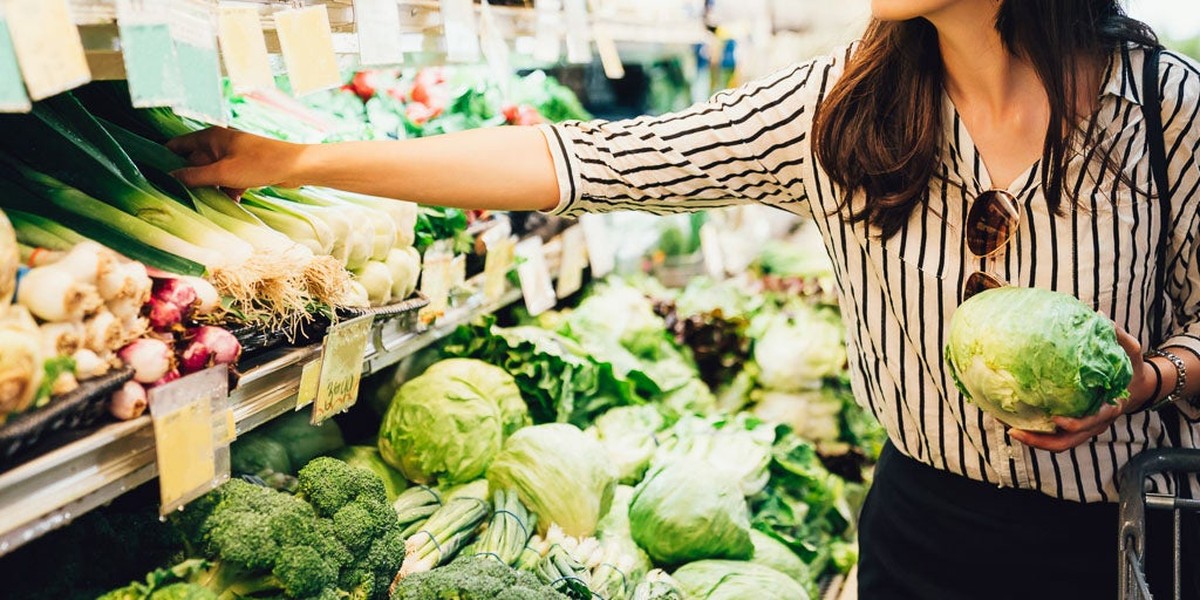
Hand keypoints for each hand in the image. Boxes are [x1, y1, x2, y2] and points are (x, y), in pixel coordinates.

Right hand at [165, 127, 308, 197]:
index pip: (178, 145)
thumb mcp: (223, 173)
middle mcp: (219, 143)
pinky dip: (228, 191)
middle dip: (189, 179)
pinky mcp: (245, 168)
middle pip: (194, 162)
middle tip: (176, 197)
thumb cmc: (259, 164)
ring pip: (211, 174)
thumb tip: (169, 178)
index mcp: (210, 137)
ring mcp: (233, 156)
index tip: (153, 175)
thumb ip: (194, 176)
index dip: (165, 158)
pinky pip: (228, 180)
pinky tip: (231, 203)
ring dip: (210, 188)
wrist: (296, 167)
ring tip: (203, 204)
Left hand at [1009, 325, 1157, 451]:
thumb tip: (1100, 315)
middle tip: (1014, 431)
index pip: (1093, 423)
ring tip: (1007, 429)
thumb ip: (1119, 336)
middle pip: (1067, 442)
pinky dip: (1036, 433)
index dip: (1075, 424)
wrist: (1137, 387)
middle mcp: (1096, 424)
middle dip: (1041, 441)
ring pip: (1058, 444)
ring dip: (1034, 441)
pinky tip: (1013, 422)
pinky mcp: (1075, 427)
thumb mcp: (1131, 351)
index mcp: (1110, 408)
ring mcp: (1085, 429)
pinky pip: (1055, 436)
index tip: (1057, 419)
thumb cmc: (1132, 368)